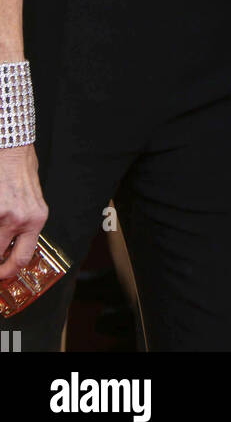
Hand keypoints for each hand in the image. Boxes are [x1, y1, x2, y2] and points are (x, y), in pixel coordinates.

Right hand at [0, 145, 48, 280]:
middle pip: (0, 258)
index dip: (7, 272)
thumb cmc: (21, 168)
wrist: (12, 145)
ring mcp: (3, 214)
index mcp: (36, 219)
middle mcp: (20, 219)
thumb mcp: (31, 199)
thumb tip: (10, 245)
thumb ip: (24, 222)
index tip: (0, 276)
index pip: (22, 259)